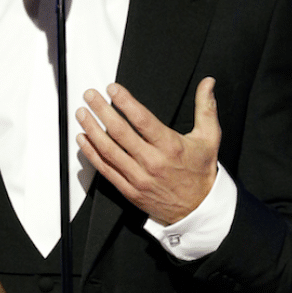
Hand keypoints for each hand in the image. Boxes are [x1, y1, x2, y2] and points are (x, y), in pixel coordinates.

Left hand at [76, 78, 220, 225]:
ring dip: (91, 129)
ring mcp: (138, 178)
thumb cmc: (202, 172)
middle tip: (90, 95)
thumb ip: (206, 107)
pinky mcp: (129, 190)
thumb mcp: (209, 138)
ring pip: (108, 150)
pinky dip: (91, 154)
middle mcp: (152, 162)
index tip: (112, 88)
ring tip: (82, 113)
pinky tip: (83, 139)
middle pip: (120, 132)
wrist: (199, 209)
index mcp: (170, 146)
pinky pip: (106, 170)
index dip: (125, 102)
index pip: (142, 119)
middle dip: (101, 110)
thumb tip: (208, 83)